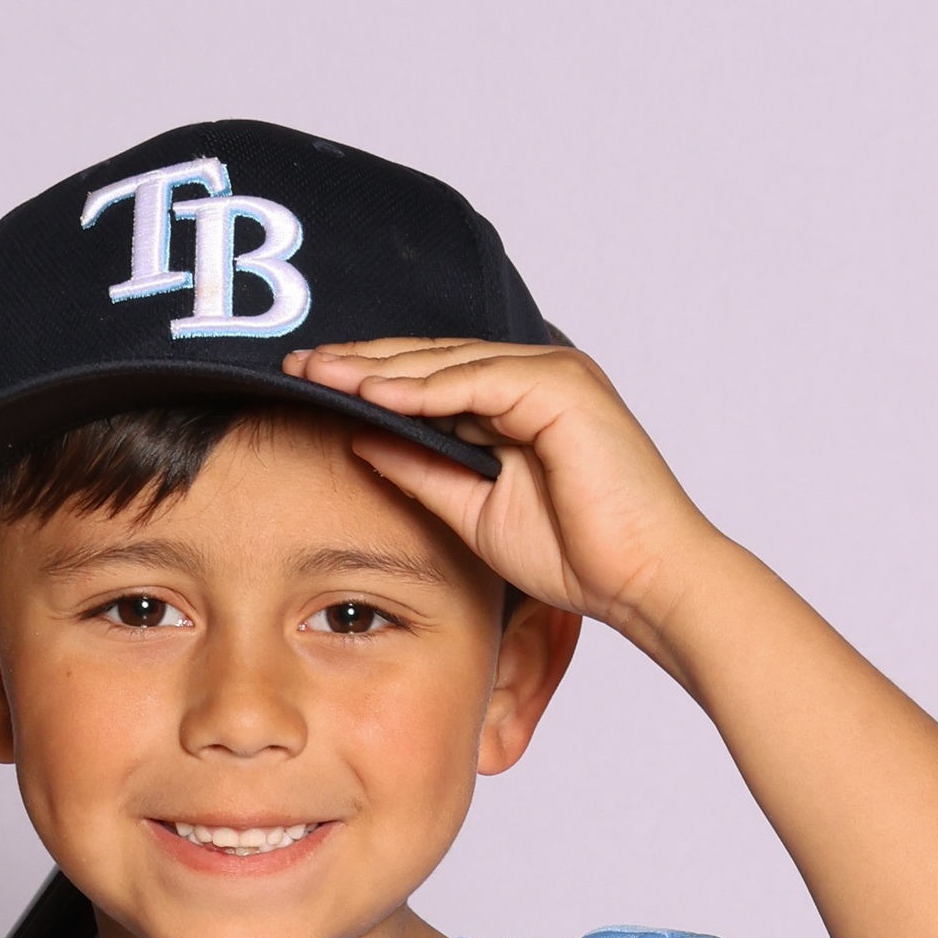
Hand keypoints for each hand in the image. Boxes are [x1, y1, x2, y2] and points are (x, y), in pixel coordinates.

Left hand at [284, 338, 713, 653]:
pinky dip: (425, 388)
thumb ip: (421, 469)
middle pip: (432, 359)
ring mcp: (552, 374)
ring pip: (450, 362)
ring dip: (381, 368)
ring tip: (320, 373)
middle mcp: (535, 375)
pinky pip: (479, 381)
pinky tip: (374, 393)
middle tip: (297, 364)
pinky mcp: (563, 388)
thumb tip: (358, 437)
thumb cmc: (574, 553)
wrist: (640, 579)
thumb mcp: (472, 508)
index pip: (430, 377)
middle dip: (361, 362)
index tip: (309, 386)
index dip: (368, 379)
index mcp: (517, 399)